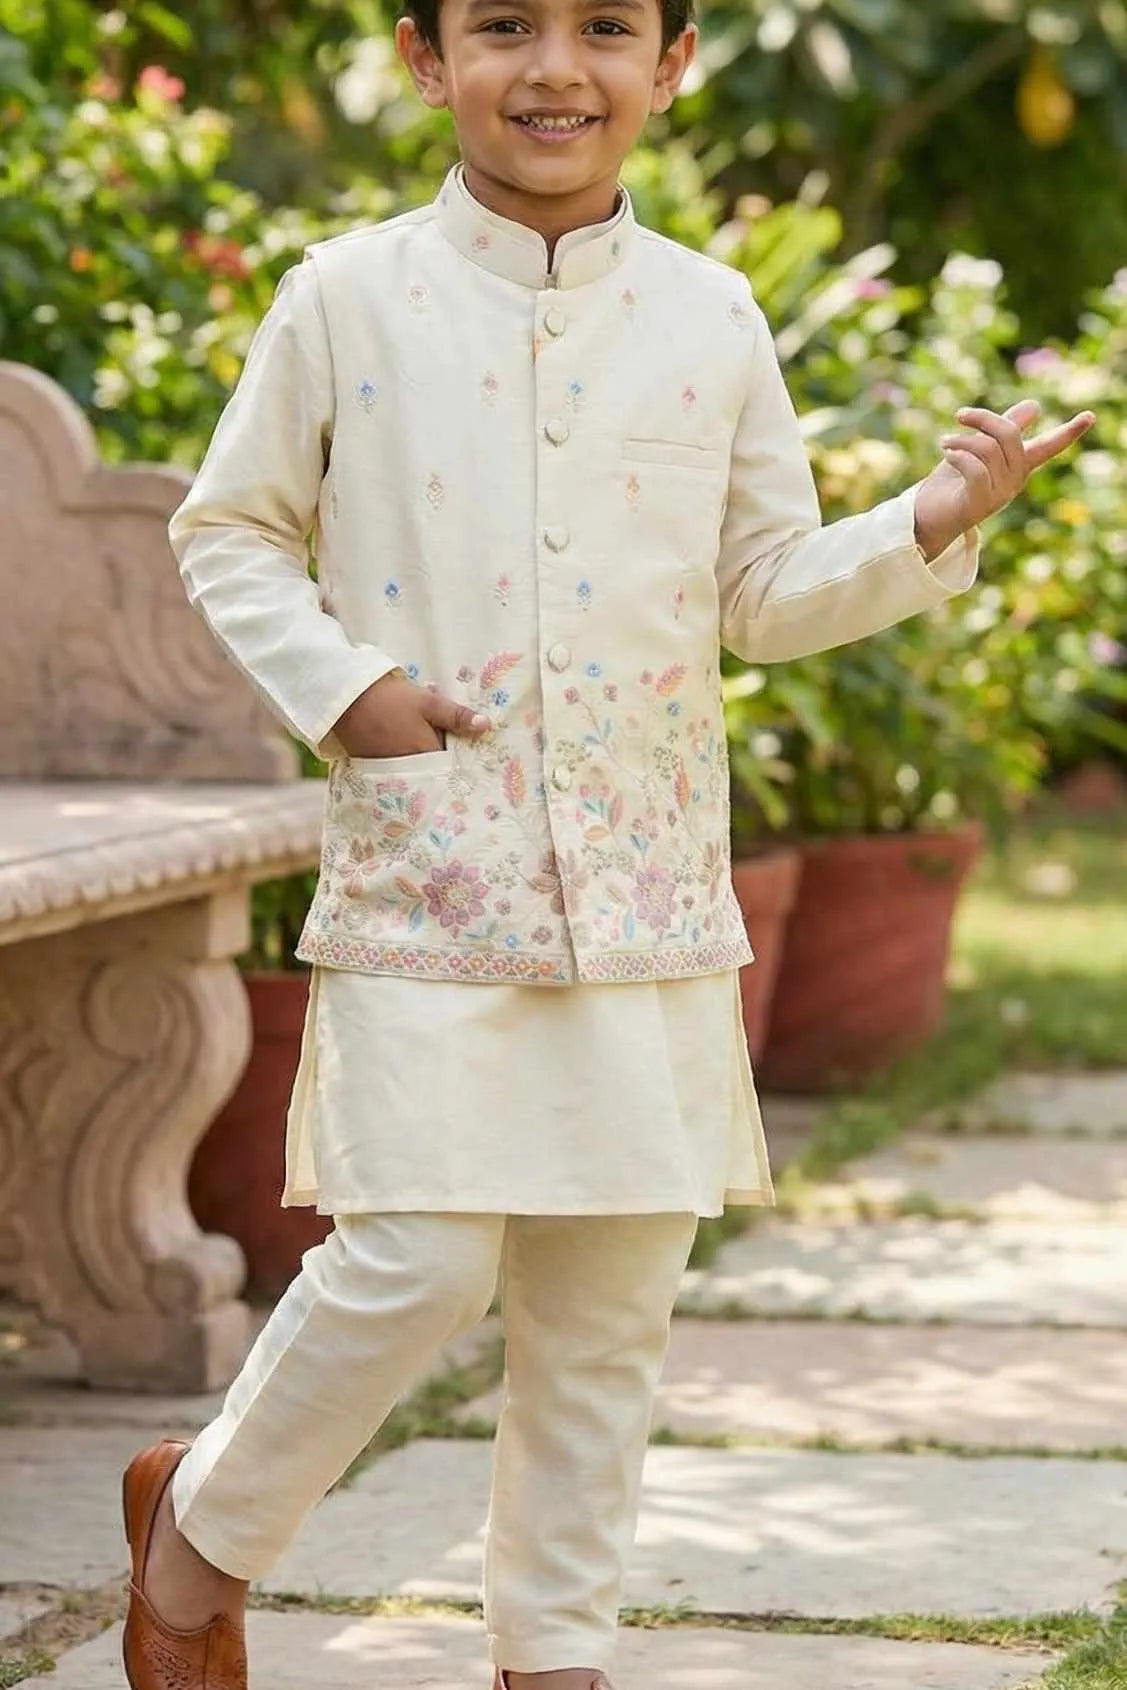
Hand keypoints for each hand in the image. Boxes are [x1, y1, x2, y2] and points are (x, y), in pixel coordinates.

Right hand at [331, 670, 491, 757]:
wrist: (345, 698)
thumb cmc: (391, 699)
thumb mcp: (428, 702)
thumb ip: (457, 716)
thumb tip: (486, 726)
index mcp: (426, 755)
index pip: (451, 765)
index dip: (458, 758)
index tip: (467, 751)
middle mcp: (409, 769)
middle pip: (432, 770)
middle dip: (441, 761)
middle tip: (447, 747)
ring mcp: (389, 770)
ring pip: (414, 768)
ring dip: (421, 759)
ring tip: (421, 743)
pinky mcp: (373, 766)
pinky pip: (397, 767)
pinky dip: (403, 758)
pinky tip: (403, 742)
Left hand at [914, 398, 1094, 560]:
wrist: (926, 517)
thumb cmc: (953, 481)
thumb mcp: (980, 448)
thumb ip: (1006, 428)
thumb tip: (1036, 405)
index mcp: (1019, 465)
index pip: (1049, 446)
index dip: (1069, 432)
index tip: (1090, 416)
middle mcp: (1014, 480)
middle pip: (1008, 434)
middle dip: (982, 419)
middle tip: (960, 416)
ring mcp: (999, 494)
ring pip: (986, 448)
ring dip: (960, 440)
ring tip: (944, 442)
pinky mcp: (980, 504)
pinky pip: (975, 469)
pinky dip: (958, 456)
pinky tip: (946, 454)